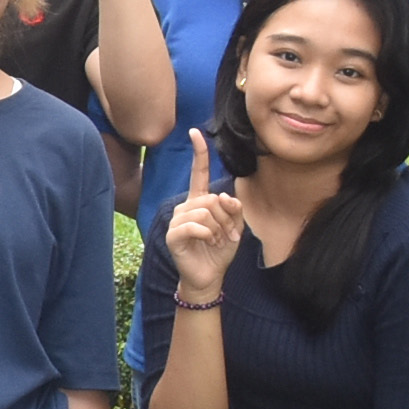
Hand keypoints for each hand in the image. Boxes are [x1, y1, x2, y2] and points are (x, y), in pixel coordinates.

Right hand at [161, 129, 246, 294]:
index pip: (198, 173)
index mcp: (200, 202)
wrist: (208, 277)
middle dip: (225, 218)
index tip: (195, 132)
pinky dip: (207, 235)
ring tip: (216, 241)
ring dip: (217, 229)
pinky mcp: (173, 235)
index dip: (198, 153)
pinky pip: (195, 226)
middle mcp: (186, 207)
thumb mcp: (235, 227)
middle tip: (226, 234)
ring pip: (204, 212)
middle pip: (211, 199)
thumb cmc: (219, 251)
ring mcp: (177, 221)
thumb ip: (234, 209)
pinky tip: (207, 243)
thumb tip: (224, 196)